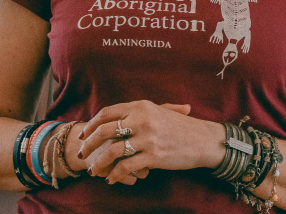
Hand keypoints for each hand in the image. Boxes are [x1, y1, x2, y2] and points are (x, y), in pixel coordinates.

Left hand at [77, 101, 225, 184]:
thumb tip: (116, 118)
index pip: (107, 113)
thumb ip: (139, 112)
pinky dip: (115, 174)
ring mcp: (147, 138)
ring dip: (99, 163)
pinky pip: (126, 167)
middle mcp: (142, 119)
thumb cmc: (182, 127)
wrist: (203, 140)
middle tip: (82, 154)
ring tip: (93, 171)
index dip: (92, 124)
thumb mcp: (160, 112)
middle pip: (104, 131)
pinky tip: (111, 179)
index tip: (83, 135)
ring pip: (112, 151)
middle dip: (89, 144)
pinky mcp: (153, 156)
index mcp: (141, 106)